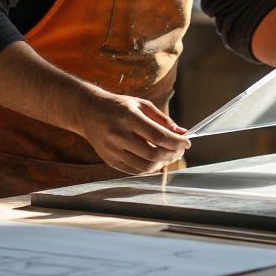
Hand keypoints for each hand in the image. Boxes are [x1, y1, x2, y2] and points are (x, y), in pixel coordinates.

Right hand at [72, 89, 190, 174]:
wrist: (88, 112)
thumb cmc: (119, 106)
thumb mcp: (141, 105)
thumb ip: (162, 119)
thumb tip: (182, 132)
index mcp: (129, 118)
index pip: (158, 135)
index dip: (176, 142)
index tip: (187, 142)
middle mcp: (119, 135)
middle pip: (153, 153)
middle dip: (172, 154)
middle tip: (180, 150)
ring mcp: (112, 150)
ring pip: (144, 165)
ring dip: (162, 163)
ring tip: (169, 156)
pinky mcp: (109, 159)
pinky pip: (133, 170)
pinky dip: (148, 168)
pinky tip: (155, 161)